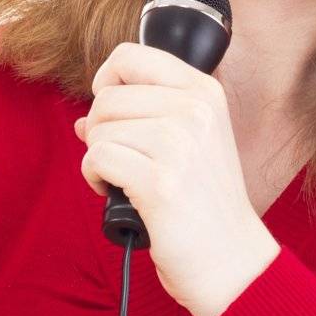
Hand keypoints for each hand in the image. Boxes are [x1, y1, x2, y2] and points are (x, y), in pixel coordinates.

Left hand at [74, 42, 279, 315]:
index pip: (130, 55)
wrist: (231, 260)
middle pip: (107, 95)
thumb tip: (83, 118)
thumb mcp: (191, 143)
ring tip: (124, 179)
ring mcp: (179, 144)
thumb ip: (143, 117)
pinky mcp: (159, 181)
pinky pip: (97, 157)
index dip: (107, 80)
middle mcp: (195, 110)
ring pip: (99, 127)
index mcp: (204, 92)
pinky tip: (116, 193)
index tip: (113, 110)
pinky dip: (95, 177)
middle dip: (101, 128)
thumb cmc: (205, 204)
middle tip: (122, 157)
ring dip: (99, 156)